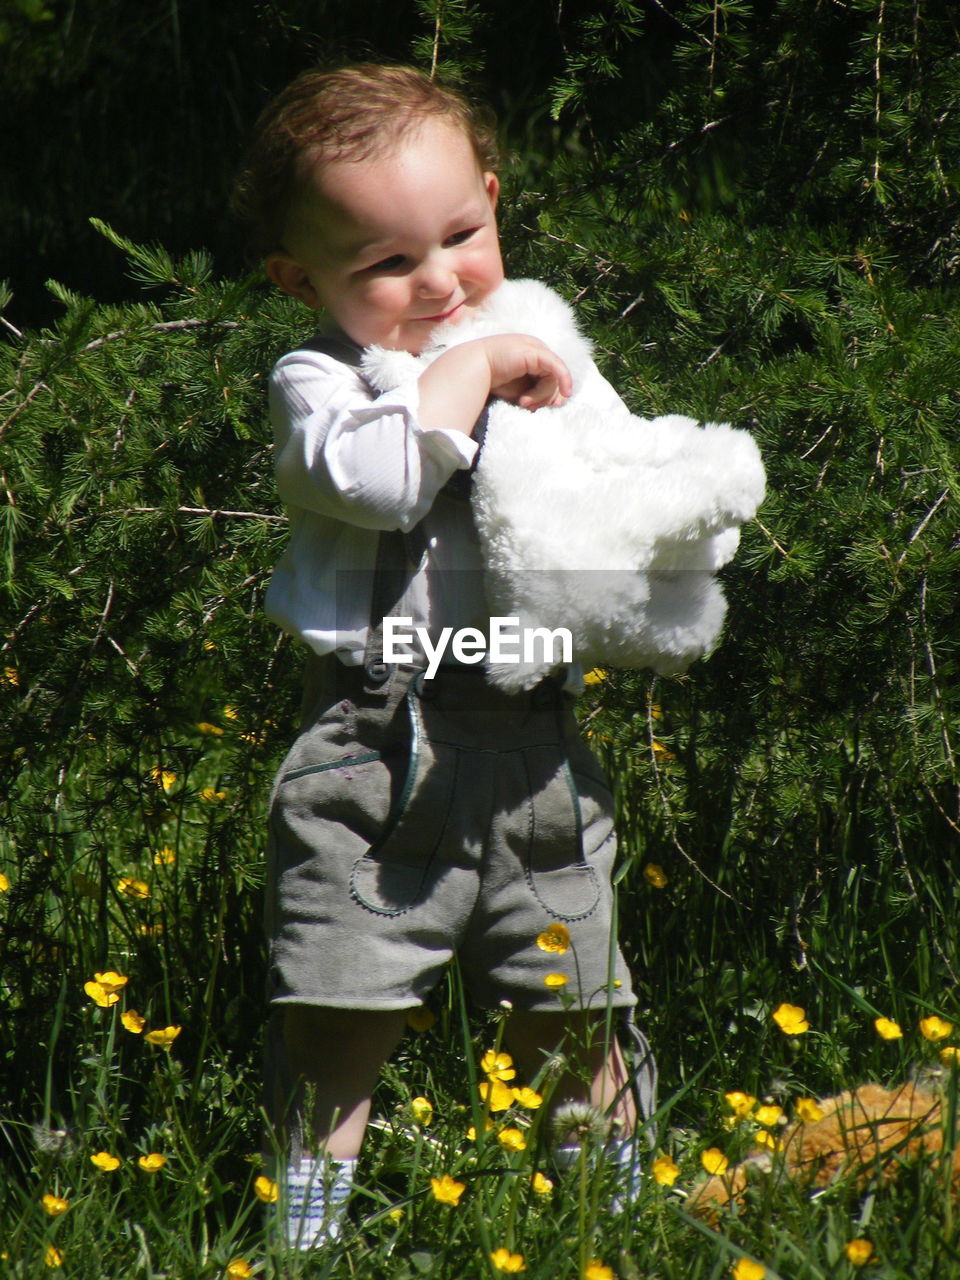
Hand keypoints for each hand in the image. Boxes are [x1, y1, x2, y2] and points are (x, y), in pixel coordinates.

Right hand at [417, 335, 571, 435]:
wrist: (472, 370)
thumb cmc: (490, 381)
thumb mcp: (517, 391)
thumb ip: (537, 395)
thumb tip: (559, 401)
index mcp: (529, 357)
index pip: (549, 377)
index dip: (547, 395)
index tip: (536, 409)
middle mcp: (534, 350)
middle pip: (553, 378)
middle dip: (545, 397)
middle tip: (528, 407)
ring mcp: (535, 348)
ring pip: (554, 376)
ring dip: (541, 395)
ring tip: (523, 402)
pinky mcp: (536, 352)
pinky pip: (557, 367)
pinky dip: (564, 380)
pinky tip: (565, 392)